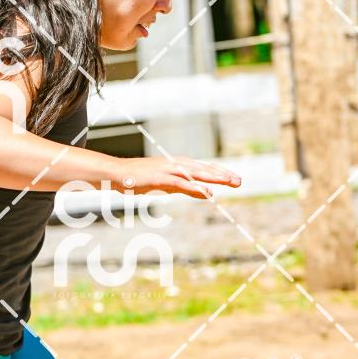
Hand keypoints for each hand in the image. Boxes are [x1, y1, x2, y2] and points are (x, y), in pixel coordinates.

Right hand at [110, 155, 240, 198]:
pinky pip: (181, 183)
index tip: (235, 179)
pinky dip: (195, 187)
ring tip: (230, 182)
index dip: (220, 173)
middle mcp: (176, 164)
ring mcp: (169, 170)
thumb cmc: (140, 179)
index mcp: (178, 165)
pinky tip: (207, 191)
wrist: (117, 173)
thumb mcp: (167, 185)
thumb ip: (186, 188)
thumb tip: (205, 193)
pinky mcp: (161, 178)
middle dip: (222, 175)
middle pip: (204, 169)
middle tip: (239, 181)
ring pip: (196, 173)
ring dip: (214, 177)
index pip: (204, 168)